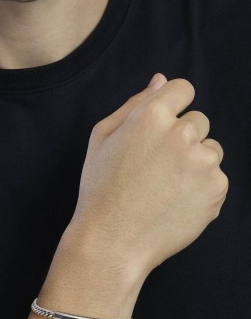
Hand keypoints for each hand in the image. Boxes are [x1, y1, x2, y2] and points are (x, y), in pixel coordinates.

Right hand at [64, 73, 228, 277]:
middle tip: (155, 164)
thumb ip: (134, 103)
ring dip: (194, 160)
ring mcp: (203, 162)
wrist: (113, 239)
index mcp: (151, 116)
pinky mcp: (217, 189)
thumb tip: (161, 80)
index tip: (161, 126)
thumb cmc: (101, 186)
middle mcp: (182, 133)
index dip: (172, 105)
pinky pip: (216, 176)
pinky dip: (201, 186)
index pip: (182, 88)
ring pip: (210, 148)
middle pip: (198, 120)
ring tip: (165, 185)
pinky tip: (175, 200)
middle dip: (180, 135)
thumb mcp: (102, 137)